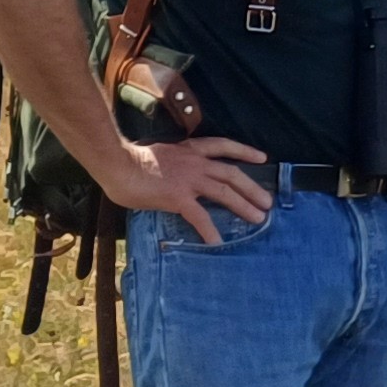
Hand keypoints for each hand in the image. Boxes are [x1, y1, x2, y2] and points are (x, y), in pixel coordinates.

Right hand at [95, 133, 275, 232]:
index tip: (262, 158)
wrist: (118, 164)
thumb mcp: (161, 154)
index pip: (223, 146)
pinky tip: (217, 241)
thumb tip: (177, 174)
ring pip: (224, 192)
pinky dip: (209, 229)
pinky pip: (199, 216)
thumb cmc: (131, 160)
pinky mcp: (178, 197)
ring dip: (243, 206)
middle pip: (231, 174)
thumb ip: (175, 163)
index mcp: (190, 150)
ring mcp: (188, 179)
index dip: (244, 151)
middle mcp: (194, 162)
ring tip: (259, 219)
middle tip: (268, 202)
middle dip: (252, 188)